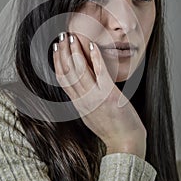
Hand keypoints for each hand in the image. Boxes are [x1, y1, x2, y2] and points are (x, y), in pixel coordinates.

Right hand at [53, 32, 145, 158]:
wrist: (125, 144)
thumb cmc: (110, 129)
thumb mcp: (89, 115)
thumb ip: (82, 100)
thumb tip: (78, 87)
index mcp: (77, 104)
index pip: (62, 78)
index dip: (57, 61)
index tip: (55, 48)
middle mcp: (83, 99)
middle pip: (68, 71)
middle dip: (63, 52)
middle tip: (61, 36)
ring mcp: (95, 97)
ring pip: (79, 70)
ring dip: (74, 51)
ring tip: (71, 37)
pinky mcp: (109, 95)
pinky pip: (100, 72)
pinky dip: (94, 57)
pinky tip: (91, 44)